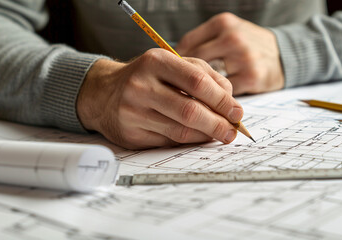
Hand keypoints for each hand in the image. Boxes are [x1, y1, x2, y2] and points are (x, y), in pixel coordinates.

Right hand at [77, 49, 243, 149]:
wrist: (103, 93)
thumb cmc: (147, 77)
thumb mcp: (172, 64)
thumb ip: (204, 75)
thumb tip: (230, 101)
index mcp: (156, 61)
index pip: (197, 82)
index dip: (222, 100)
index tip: (237, 112)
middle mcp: (141, 85)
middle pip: (189, 111)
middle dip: (217, 124)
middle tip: (231, 131)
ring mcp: (133, 112)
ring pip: (180, 131)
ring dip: (205, 136)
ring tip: (219, 134)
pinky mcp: (130, 134)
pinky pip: (168, 142)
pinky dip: (188, 142)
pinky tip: (197, 137)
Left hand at [176, 13, 284, 94]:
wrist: (284, 55)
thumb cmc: (249, 45)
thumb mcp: (228, 31)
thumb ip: (204, 42)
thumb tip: (175, 61)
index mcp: (223, 24)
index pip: (187, 44)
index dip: (177, 63)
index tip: (173, 74)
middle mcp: (233, 38)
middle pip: (195, 62)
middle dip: (185, 79)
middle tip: (180, 89)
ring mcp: (243, 58)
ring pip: (209, 79)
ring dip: (202, 91)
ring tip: (198, 96)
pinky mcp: (251, 78)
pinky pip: (224, 92)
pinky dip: (217, 98)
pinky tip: (216, 99)